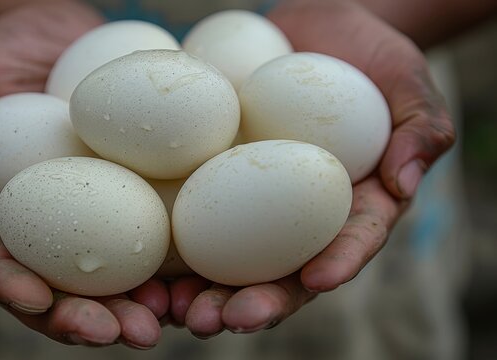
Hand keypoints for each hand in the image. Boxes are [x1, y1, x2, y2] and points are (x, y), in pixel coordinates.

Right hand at [0, 1, 168, 348]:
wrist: (43, 37)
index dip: (15, 288)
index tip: (41, 300)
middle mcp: (38, 231)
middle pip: (58, 287)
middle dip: (89, 318)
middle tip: (126, 333)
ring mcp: (85, 216)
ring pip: (107, 275)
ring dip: (136, 304)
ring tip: (164, 317)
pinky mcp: (126, 194)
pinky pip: (145, 230)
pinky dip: (166, 260)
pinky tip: (188, 276)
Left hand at [168, 0, 454, 336]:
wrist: (312, 31)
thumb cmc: (368, 56)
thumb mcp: (406, 81)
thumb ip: (420, 128)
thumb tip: (403, 182)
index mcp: (352, 202)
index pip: (351, 241)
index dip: (337, 264)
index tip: (315, 281)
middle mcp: (299, 213)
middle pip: (281, 269)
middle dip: (255, 302)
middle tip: (225, 319)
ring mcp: (252, 199)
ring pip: (231, 258)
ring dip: (204, 291)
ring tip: (179, 312)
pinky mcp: (213, 177)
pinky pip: (192, 212)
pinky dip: (171, 243)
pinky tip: (149, 267)